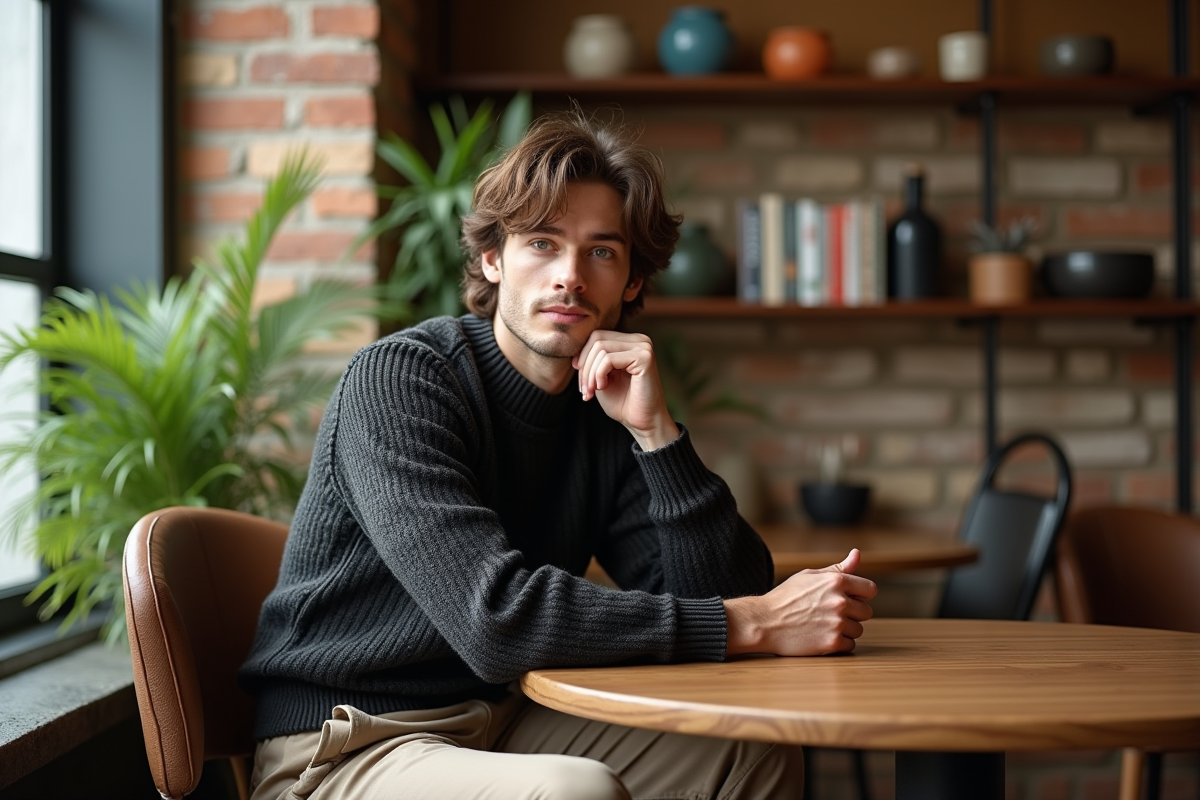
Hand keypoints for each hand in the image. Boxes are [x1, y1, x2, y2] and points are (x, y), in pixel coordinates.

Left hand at [573, 330, 678, 449]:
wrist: (642, 423)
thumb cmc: (623, 403)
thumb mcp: (600, 377)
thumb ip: (592, 360)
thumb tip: (574, 349)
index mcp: (630, 342)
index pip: (596, 336)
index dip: (583, 357)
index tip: (582, 381)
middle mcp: (639, 340)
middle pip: (597, 339)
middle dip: (585, 366)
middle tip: (585, 390)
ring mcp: (643, 347)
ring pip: (600, 348)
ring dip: (590, 373)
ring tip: (592, 391)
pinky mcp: (644, 357)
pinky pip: (608, 359)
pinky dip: (599, 375)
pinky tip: (603, 388)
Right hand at [724, 549, 876, 656]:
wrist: (764, 622)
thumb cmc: (785, 597)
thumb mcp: (810, 576)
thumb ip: (838, 568)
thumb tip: (857, 554)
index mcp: (836, 581)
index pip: (870, 590)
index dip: (860, 595)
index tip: (847, 599)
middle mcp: (840, 601)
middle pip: (866, 612)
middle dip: (852, 614)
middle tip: (829, 614)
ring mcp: (837, 623)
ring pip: (858, 630)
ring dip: (845, 629)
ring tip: (823, 625)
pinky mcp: (831, 643)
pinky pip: (849, 645)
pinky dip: (838, 643)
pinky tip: (821, 636)